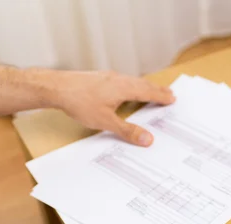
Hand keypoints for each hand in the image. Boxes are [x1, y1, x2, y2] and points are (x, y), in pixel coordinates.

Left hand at [50, 70, 174, 145]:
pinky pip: (122, 81)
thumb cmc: (80, 102)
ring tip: (151, 91)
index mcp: (124, 88)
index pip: (148, 92)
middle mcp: (118, 79)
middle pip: (142, 84)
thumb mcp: (106, 121)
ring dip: (144, 87)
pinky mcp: (99, 78)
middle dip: (156, 90)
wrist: (57, 87)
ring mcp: (108, 77)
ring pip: (132, 81)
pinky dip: (131, 85)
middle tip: (168, 93)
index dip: (161, 96)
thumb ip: (127, 130)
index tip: (172, 99)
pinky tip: (126, 89)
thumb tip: (147, 139)